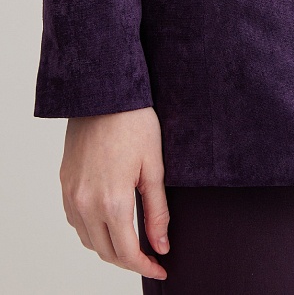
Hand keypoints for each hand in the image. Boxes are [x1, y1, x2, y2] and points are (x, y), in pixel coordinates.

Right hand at [59, 106, 168, 280]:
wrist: (103, 93)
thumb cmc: (134, 124)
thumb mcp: (154, 167)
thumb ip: (157, 211)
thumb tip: (160, 245)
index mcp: (112, 200)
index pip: (127, 252)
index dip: (145, 266)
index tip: (161, 268)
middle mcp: (85, 202)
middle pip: (105, 251)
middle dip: (129, 261)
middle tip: (150, 257)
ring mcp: (71, 193)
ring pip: (87, 238)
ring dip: (109, 246)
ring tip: (133, 240)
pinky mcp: (65, 182)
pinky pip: (75, 220)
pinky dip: (92, 229)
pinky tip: (110, 220)